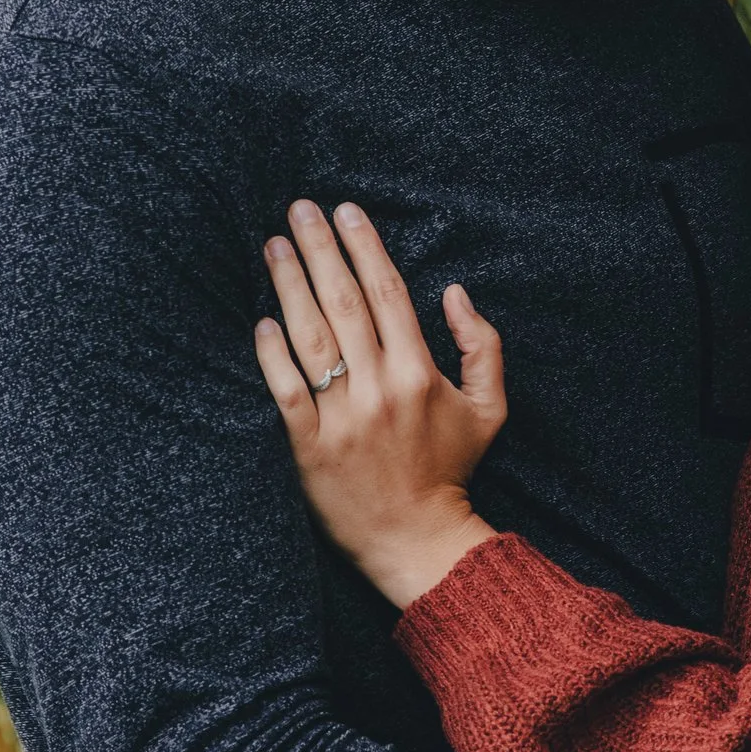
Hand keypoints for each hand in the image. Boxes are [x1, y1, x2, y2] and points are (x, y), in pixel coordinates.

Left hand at [254, 200, 506, 608]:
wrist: (418, 541)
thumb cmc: (451, 470)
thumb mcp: (489, 408)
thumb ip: (482, 346)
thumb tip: (454, 292)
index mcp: (421, 373)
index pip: (388, 293)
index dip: (365, 247)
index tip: (345, 211)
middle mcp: (381, 389)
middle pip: (345, 302)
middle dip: (321, 249)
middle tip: (298, 210)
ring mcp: (343, 418)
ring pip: (312, 337)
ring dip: (291, 286)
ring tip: (274, 247)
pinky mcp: (309, 448)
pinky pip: (286, 391)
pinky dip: (272, 354)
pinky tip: (261, 320)